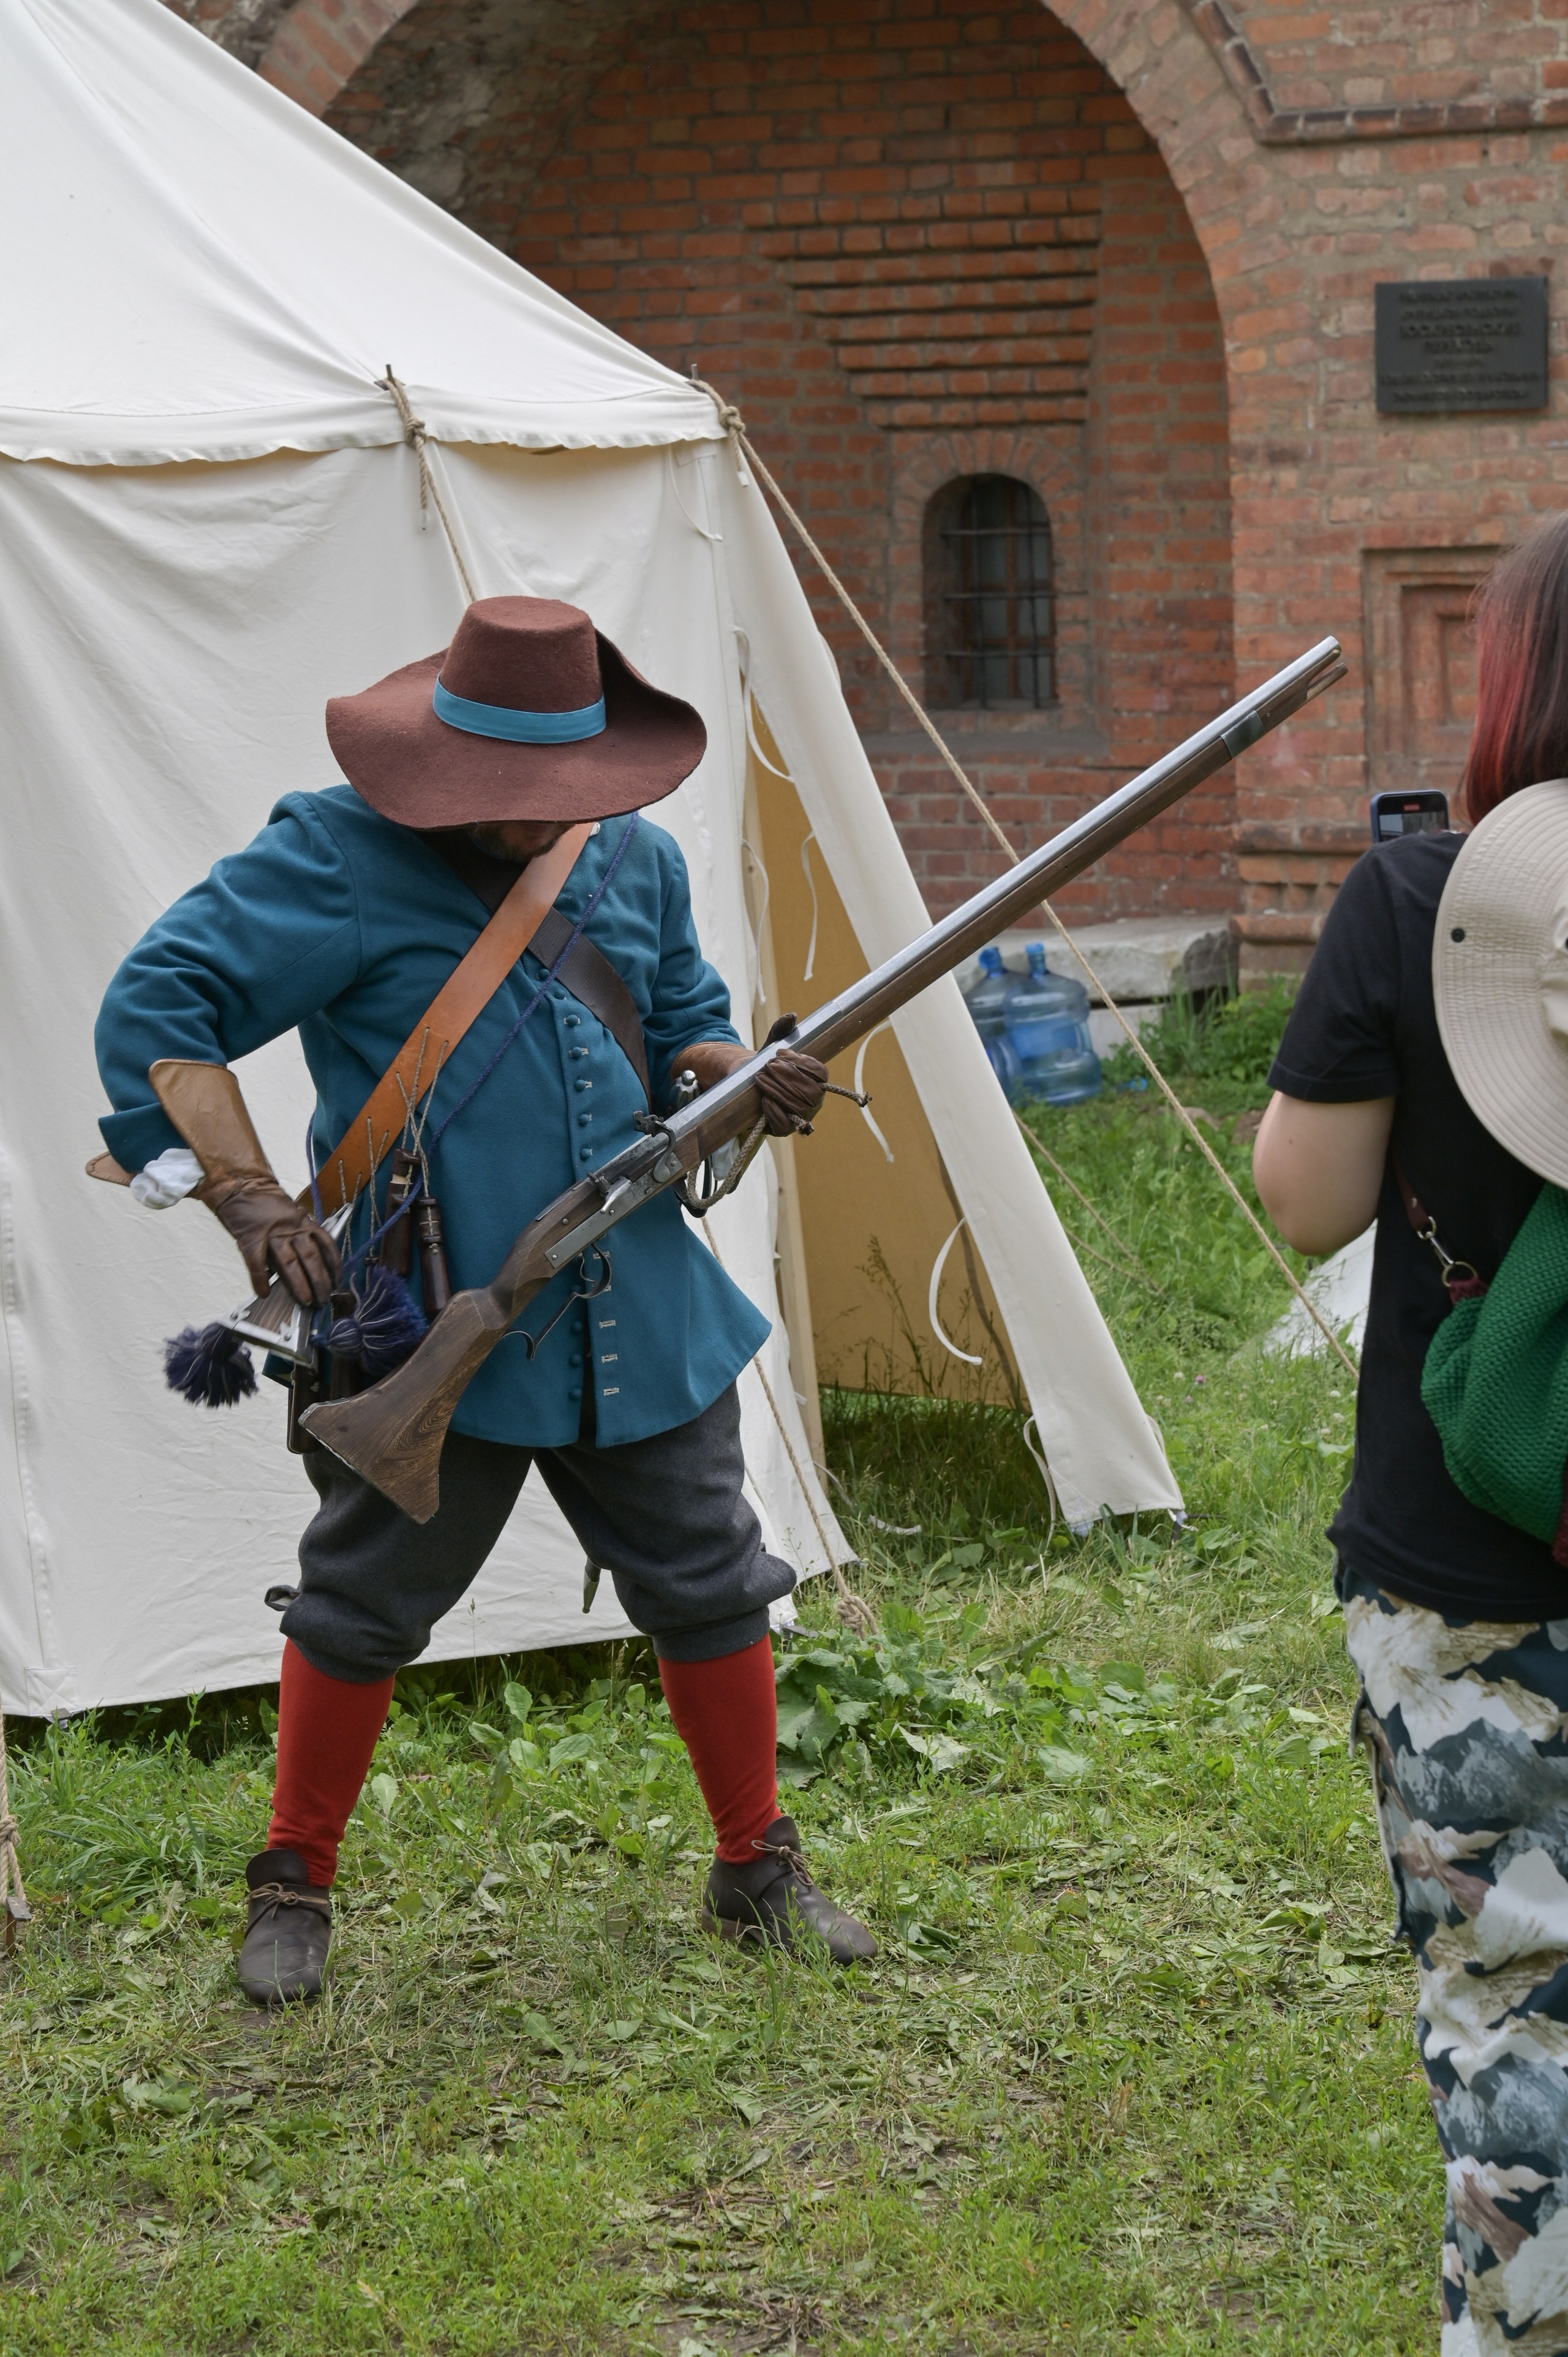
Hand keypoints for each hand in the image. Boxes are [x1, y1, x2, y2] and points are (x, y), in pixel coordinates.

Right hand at [200, 1175, 341, 1305]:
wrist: (242, 1185)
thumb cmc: (267, 1203)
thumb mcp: (292, 1215)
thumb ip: (300, 1235)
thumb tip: (308, 1265)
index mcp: (304, 1222)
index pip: (327, 1246)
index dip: (334, 1266)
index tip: (337, 1282)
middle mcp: (291, 1228)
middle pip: (311, 1258)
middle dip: (320, 1282)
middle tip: (323, 1299)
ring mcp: (271, 1234)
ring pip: (290, 1264)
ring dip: (299, 1285)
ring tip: (304, 1301)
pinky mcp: (250, 1239)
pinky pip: (257, 1264)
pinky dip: (260, 1280)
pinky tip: (264, 1293)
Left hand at [674, 1040, 829, 1135]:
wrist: (745, 1086)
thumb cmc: (764, 1066)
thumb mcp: (771, 1045)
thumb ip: (781, 1031)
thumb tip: (791, 1016)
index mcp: (816, 1080)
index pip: (821, 1073)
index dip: (803, 1063)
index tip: (780, 1053)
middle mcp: (813, 1101)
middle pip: (812, 1091)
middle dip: (789, 1076)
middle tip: (768, 1065)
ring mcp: (800, 1117)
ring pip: (799, 1108)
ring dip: (779, 1091)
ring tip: (760, 1078)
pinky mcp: (783, 1129)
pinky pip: (785, 1125)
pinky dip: (775, 1111)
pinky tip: (764, 1100)